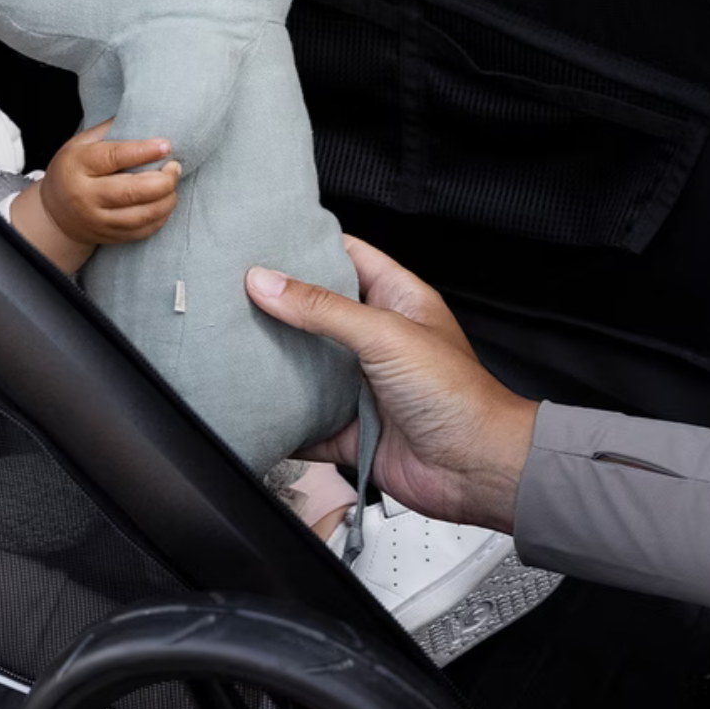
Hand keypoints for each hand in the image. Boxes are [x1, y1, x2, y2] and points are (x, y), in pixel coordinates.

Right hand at [10, 120, 178, 273]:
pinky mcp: (108, 237)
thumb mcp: (81, 143)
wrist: (54, 212)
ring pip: (141, 216)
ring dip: (166, 201)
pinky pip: (142, 232)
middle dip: (163, 180)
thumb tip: (145, 113)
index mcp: (78, 165)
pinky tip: (165, 204)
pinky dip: (160, 218)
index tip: (167, 145)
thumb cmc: (73, 169)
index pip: (113, 157)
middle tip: (175, 167)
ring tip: (173, 185)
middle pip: (132, 192)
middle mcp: (85, 196)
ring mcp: (97, 220)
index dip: (143, 151)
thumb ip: (109, 130)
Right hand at [244, 235, 538, 530]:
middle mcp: (378, 340)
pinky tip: (255, 408)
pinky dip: (284, 419)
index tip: (265, 238)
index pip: (348, 257)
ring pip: (307, 367)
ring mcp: (363, 385)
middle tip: (234, 291)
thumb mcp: (386, 334)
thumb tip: (266, 282)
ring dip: (276, 362)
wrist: (477, 469)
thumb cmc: (458, 396)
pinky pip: (307, 422)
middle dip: (280, 305)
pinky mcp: (352, 428)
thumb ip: (323, 308)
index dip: (310, 245)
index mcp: (397, 301)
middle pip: (318, 313)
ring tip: (232, 342)